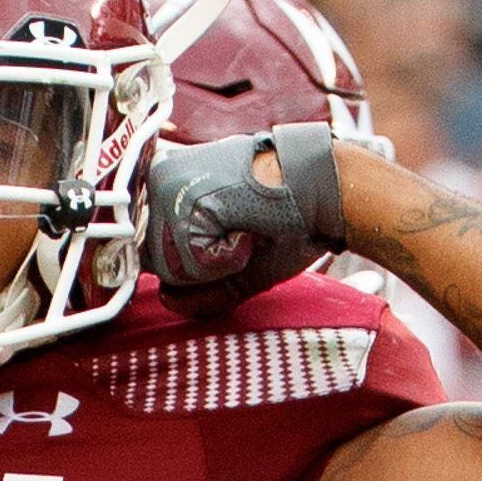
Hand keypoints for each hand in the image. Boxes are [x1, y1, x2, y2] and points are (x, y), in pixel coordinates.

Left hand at [143, 121, 347, 317]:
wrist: (322, 190)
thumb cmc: (289, 220)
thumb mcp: (239, 263)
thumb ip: (200, 288)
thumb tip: (165, 299)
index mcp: (172, 186)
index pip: (160, 255)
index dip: (200, 265)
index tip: (238, 233)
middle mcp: (162, 180)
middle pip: (159, 265)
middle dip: (204, 267)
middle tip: (243, 232)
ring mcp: (167, 186)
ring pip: (171, 268)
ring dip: (215, 264)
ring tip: (245, 229)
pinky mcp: (182, 199)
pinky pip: (189, 264)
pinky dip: (223, 260)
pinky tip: (245, 230)